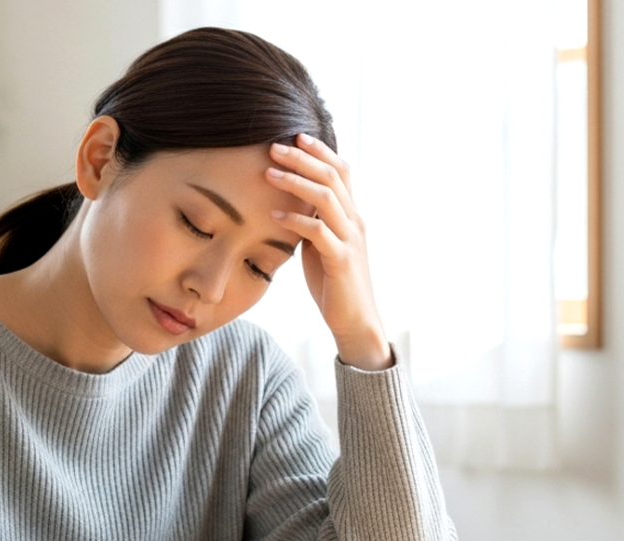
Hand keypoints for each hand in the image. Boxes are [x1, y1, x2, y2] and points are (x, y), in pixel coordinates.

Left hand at [265, 134, 392, 370]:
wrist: (355, 321)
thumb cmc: (334, 283)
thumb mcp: (321, 246)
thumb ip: (314, 222)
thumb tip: (291, 204)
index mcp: (351, 215)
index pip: (341, 171)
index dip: (321, 150)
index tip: (296, 135)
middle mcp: (355, 221)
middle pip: (332, 176)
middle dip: (302, 159)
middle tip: (274, 147)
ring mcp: (350, 239)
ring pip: (326, 198)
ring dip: (295, 182)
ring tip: (268, 174)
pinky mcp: (341, 260)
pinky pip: (318, 232)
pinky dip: (295, 220)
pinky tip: (273, 217)